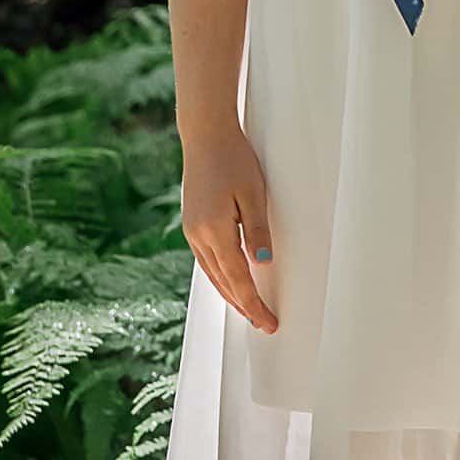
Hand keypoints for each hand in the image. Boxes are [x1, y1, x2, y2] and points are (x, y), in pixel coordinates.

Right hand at [178, 122, 278, 333]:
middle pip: (223, 282)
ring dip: (231, 294)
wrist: (205, 135)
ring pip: (212, 274)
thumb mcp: (254, 194)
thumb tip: (263, 265)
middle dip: (244, 305)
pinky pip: (207, 261)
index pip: (238, 279)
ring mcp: (191, 231)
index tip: (269, 322)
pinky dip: (220, 277)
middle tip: (264, 323)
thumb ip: (258, 231)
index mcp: (215, 231)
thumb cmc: (234, 160)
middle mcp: (198, 236)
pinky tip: (230, 281)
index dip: (254, 304)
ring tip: (249, 309)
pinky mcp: (191, 224)